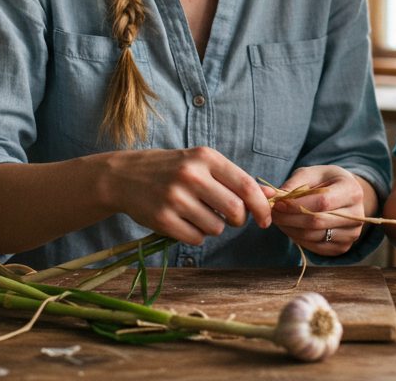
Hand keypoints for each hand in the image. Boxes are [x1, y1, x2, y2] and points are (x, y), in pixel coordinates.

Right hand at [101, 147, 271, 244]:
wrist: (124, 176)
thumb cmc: (172, 169)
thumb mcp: (203, 164)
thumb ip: (235, 180)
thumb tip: (271, 197)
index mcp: (205, 157)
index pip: (246, 186)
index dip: (262, 207)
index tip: (266, 220)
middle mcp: (191, 175)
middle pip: (235, 211)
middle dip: (239, 220)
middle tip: (231, 219)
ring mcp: (175, 197)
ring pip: (216, 228)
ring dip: (214, 227)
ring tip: (198, 214)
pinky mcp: (162, 219)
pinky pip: (196, 239)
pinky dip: (196, 235)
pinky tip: (184, 222)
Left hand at [269, 165, 371, 255]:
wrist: (344, 196)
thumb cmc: (326, 182)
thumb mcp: (312, 174)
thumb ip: (294, 183)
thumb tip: (276, 197)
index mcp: (352, 191)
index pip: (322, 202)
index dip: (297, 205)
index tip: (277, 203)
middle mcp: (357, 215)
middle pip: (317, 222)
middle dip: (290, 218)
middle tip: (273, 213)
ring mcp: (352, 234)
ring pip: (314, 236)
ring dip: (291, 230)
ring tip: (280, 219)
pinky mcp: (343, 247)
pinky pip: (315, 247)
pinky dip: (298, 239)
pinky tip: (291, 228)